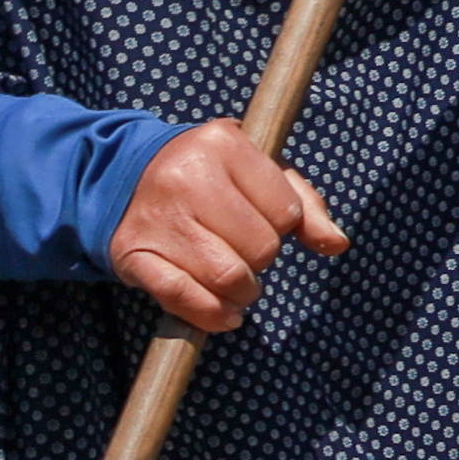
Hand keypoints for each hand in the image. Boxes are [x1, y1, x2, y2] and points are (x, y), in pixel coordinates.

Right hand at [108, 115, 345, 337]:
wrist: (122, 178)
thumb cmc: (206, 176)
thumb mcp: (256, 172)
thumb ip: (304, 204)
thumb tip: (336, 244)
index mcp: (223, 144)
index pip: (285, 212)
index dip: (281, 226)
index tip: (258, 219)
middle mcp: (186, 177)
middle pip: (260, 248)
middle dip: (261, 260)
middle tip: (243, 252)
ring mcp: (158, 218)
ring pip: (228, 278)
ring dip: (242, 293)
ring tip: (236, 283)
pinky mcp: (134, 255)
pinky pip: (185, 298)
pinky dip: (213, 315)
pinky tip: (225, 314)